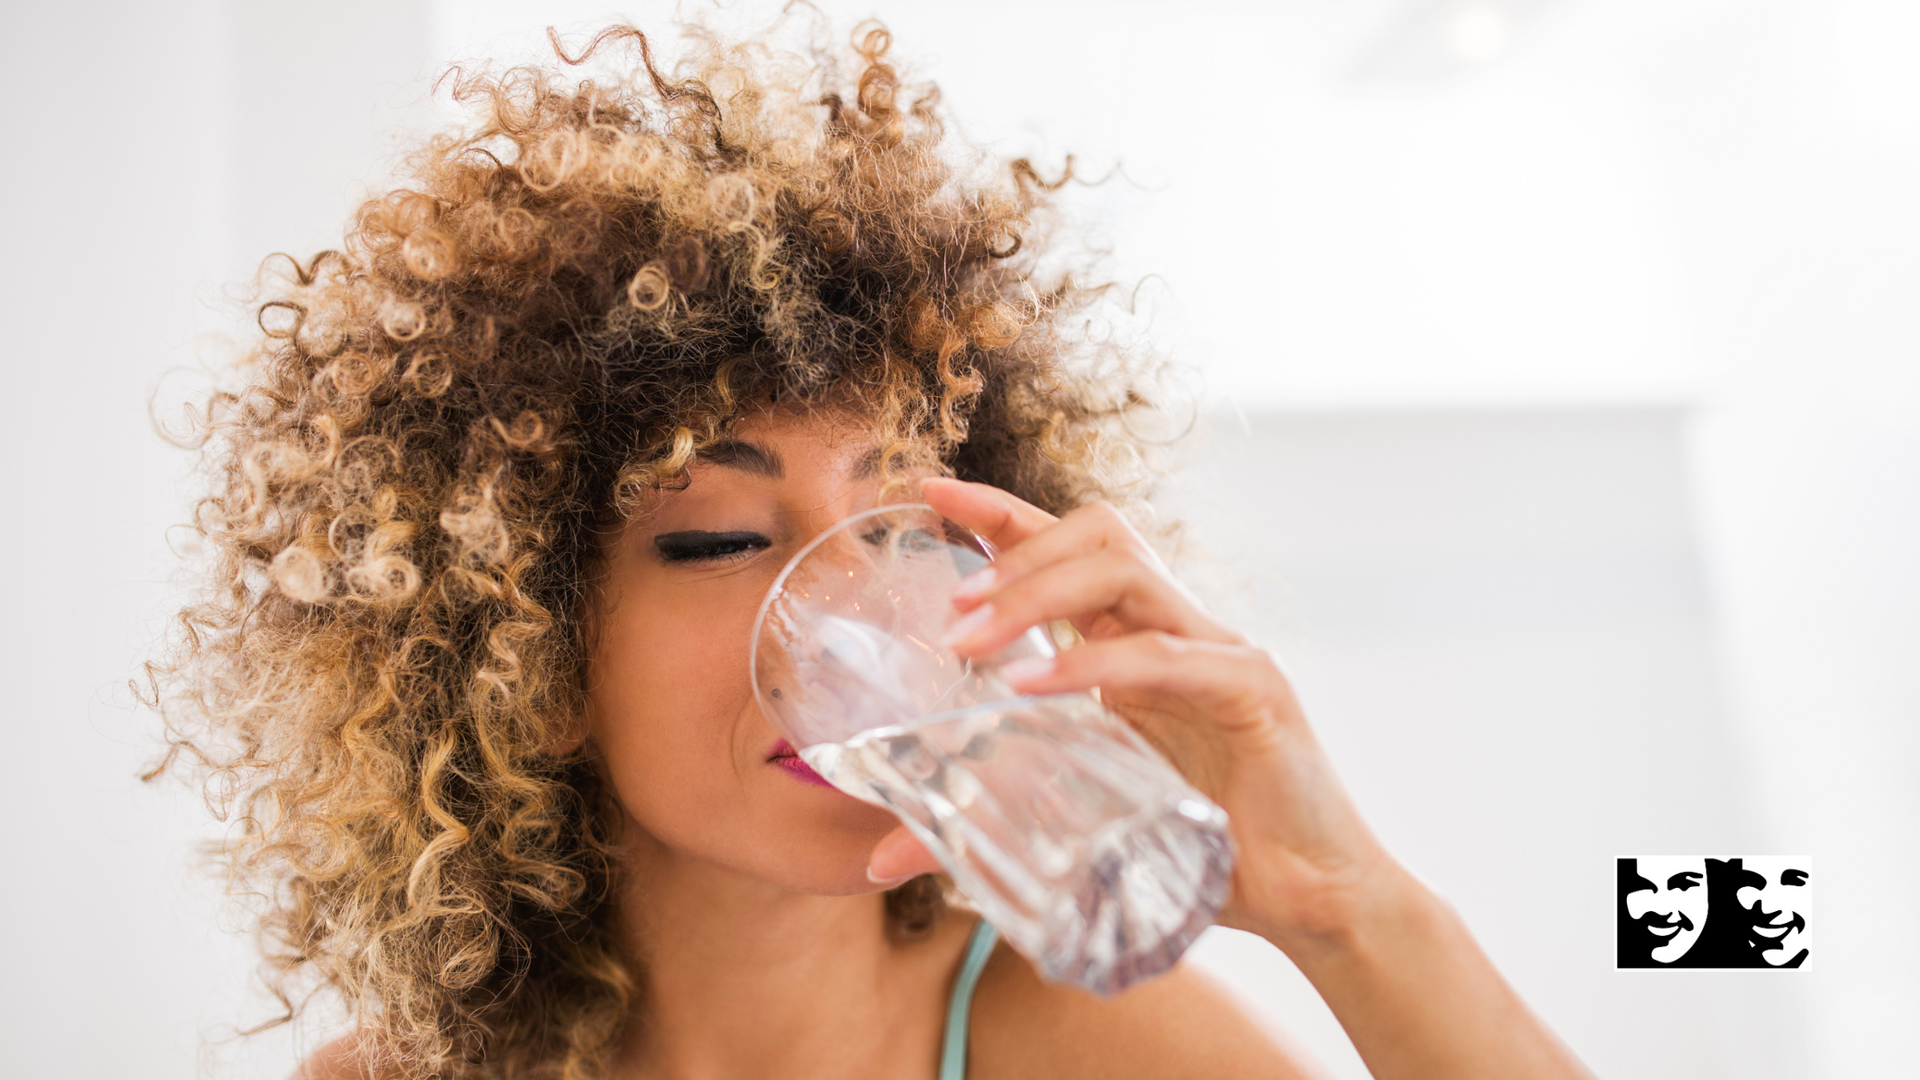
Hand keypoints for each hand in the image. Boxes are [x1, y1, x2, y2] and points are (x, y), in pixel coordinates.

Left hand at [864, 478, 1408, 947]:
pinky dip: (1095, 662)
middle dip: (1015, 550)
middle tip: (948, 605)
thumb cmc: (1199, 852)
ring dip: (1038, 592)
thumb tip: (880, 858)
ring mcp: (1218, 650)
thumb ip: (983, 825)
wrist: (1311, 900)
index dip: (1000, 511)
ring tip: (971, 639)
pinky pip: (1164, 655)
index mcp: (1137, 641)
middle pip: (1098, 533)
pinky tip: (1037, 686)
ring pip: (1127, 571)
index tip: (928, 491)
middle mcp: (1178, 628)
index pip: (1068, 547)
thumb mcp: (1077, 825)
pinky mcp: (1253, 689)